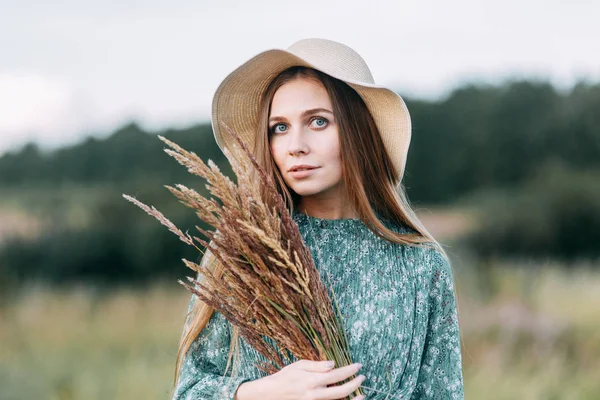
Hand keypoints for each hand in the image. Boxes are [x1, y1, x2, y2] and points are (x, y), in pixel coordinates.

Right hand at [235, 359, 364, 399]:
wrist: (271, 395)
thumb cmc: (284, 378)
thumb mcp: (299, 366)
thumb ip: (317, 365)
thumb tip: (333, 364)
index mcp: (312, 380)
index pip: (337, 374)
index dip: (350, 370)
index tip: (358, 366)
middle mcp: (315, 394)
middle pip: (341, 391)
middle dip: (355, 384)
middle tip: (362, 377)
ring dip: (352, 399)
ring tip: (362, 394)